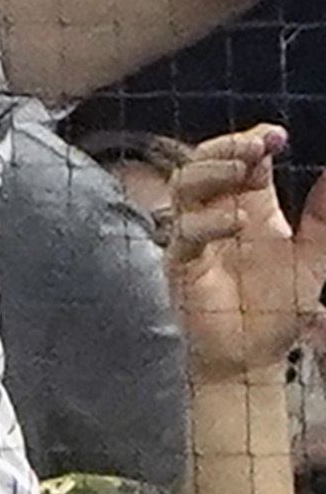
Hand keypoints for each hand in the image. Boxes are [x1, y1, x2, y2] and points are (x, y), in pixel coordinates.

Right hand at [165, 125, 325, 381]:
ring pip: (184, 188)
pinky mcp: (181, 265)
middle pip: (205, 162)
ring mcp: (195, 238)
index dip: (254, 141)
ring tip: (244, 169)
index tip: (277, 136)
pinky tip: (236, 221)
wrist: (251, 357)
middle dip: (229, 147)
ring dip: (212, 171)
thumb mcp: (315, 257)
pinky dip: (208, 222)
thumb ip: (323, 217)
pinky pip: (184, 235)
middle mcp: (217, 215)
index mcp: (250, 206)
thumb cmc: (278, 308)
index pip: (243, 160)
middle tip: (258, 144)